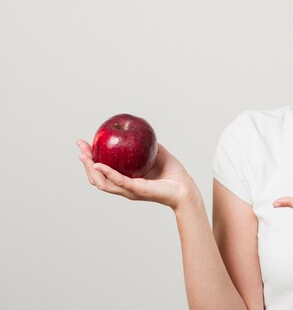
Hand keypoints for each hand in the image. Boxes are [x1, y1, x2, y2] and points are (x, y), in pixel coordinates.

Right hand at [77, 139, 197, 209]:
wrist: (185, 188)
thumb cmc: (173, 173)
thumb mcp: (156, 153)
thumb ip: (146, 144)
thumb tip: (137, 129)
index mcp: (126, 179)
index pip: (103, 170)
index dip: (91, 158)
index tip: (84, 144)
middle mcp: (124, 186)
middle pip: (97, 177)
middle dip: (86, 162)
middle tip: (80, 147)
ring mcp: (129, 190)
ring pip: (103, 182)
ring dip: (91, 169)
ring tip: (84, 156)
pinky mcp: (137, 190)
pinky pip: (119, 181)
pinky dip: (108, 173)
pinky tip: (99, 165)